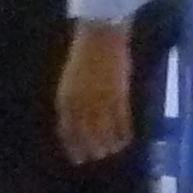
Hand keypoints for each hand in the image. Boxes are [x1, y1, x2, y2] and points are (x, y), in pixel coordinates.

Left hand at [55, 20, 136, 164]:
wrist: (101, 33)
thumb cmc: (84, 51)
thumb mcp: (70, 77)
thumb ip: (72, 99)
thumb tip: (75, 119)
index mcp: (66, 98)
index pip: (68, 130)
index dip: (73, 146)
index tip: (78, 158)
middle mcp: (82, 104)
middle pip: (86, 134)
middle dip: (91, 149)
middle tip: (96, 157)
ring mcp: (101, 101)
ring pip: (105, 131)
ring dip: (108, 144)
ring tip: (112, 152)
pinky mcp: (119, 96)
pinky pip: (122, 121)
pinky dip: (124, 133)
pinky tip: (126, 140)